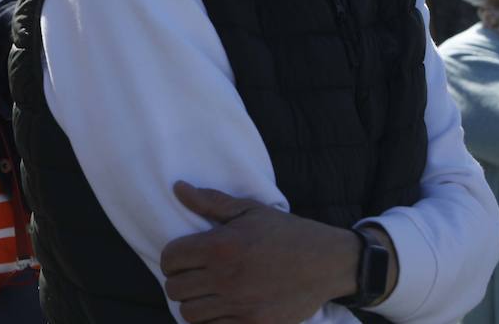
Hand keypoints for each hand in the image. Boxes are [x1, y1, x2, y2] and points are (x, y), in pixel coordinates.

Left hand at [161, 182, 359, 323]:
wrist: (328, 263)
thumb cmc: (286, 233)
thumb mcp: (249, 209)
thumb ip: (210, 201)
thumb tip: (178, 187)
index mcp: (220, 246)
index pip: (171, 259)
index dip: (171, 258)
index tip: (182, 257)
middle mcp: (225, 278)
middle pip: (175, 288)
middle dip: (178, 280)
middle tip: (191, 276)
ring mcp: (240, 305)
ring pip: (189, 313)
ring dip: (192, 302)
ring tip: (203, 293)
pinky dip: (211, 320)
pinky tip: (219, 308)